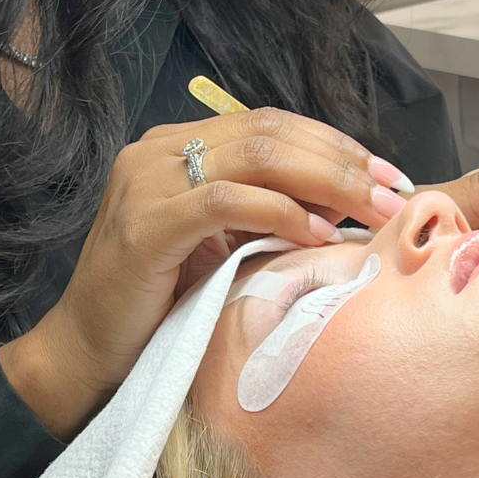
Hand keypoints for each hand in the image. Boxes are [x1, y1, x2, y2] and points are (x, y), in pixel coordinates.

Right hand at [0, 108, 414, 437]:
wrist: (85, 353)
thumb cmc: (160, 302)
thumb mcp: (220, 242)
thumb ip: (263, 210)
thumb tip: (342, 202)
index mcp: (177, 145)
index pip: (270, 124)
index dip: (335, 143)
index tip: (388, 175)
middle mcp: (158, 149)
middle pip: (270, 132)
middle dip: (342, 160)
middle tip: (393, 192)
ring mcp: (147, 181)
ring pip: (255, 154)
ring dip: (326, 180)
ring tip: (370, 211)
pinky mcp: (145, 223)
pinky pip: (226, 200)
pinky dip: (281, 212)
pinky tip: (317, 234)